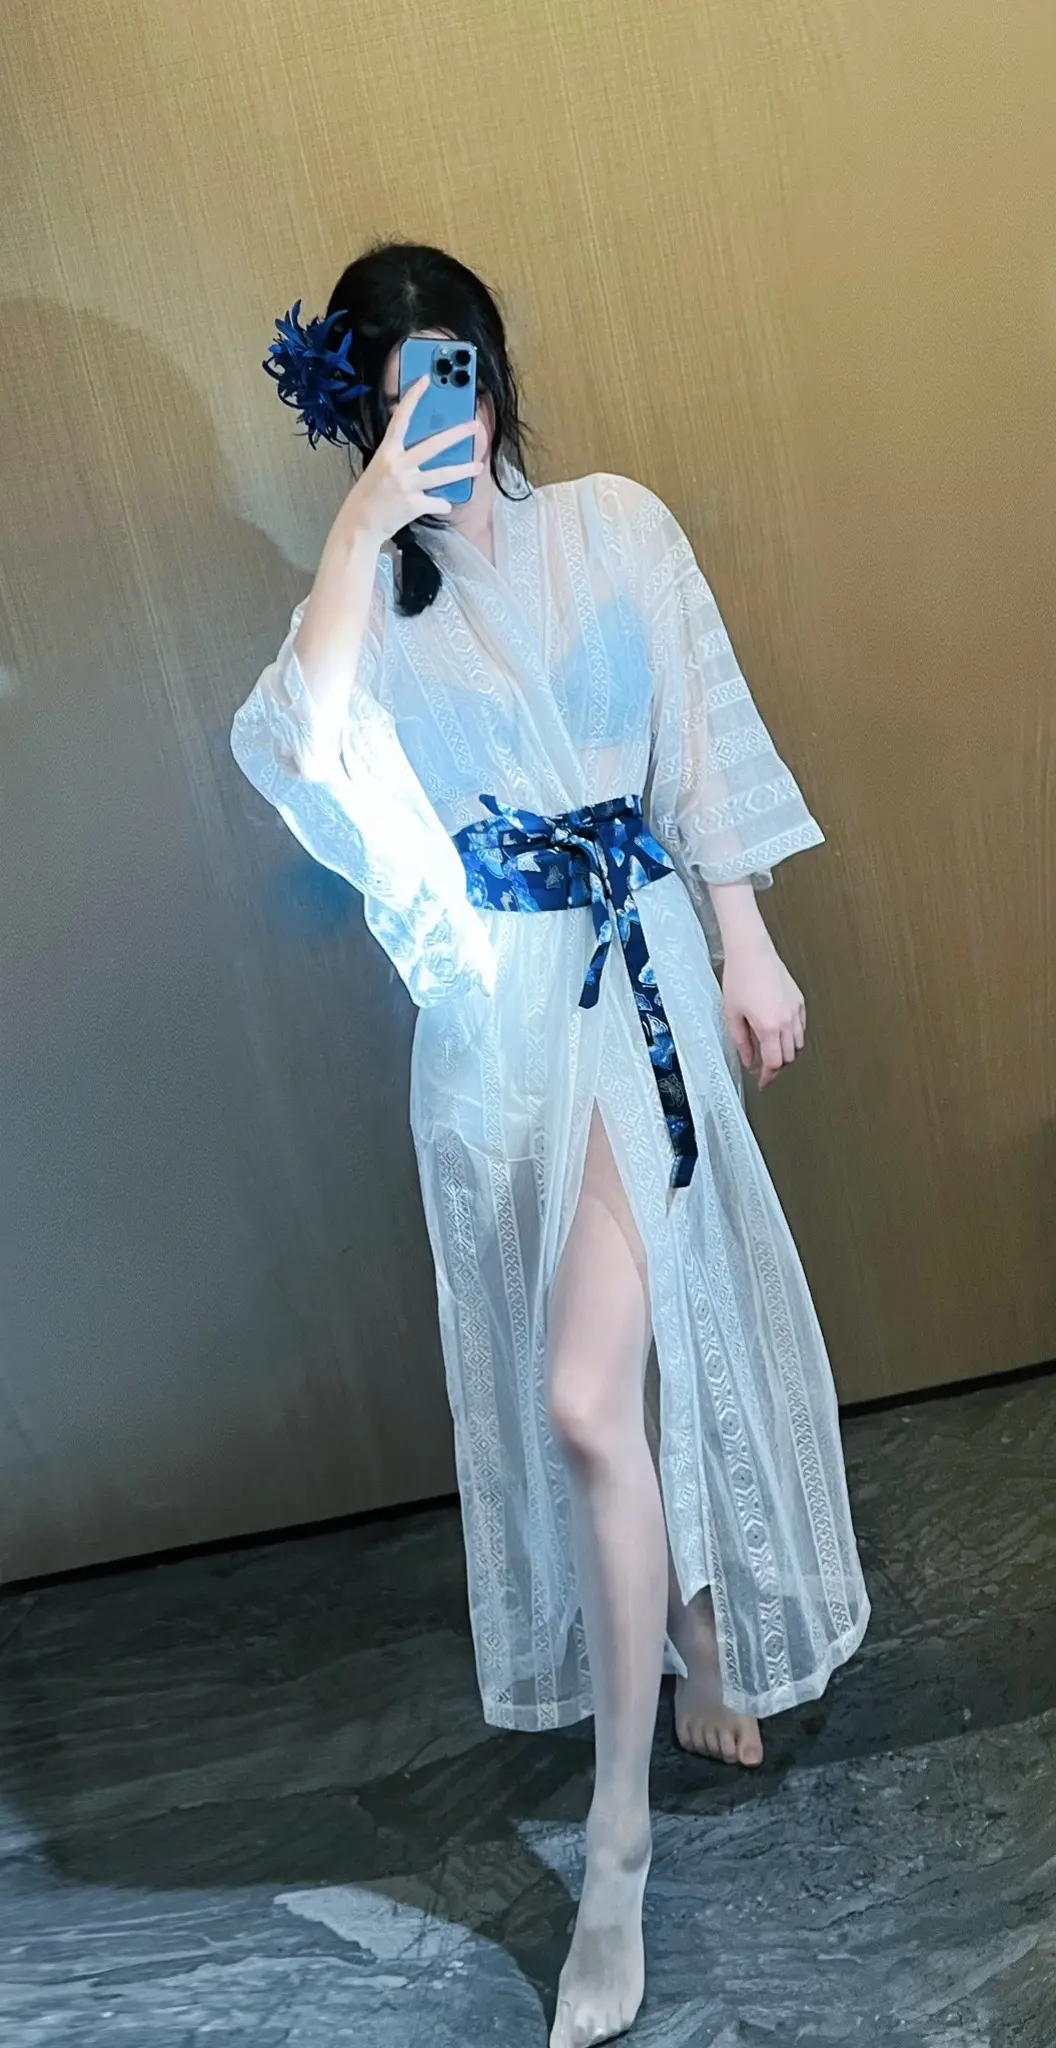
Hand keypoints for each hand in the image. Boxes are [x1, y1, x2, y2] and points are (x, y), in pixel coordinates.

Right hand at [339, 378, 482, 541]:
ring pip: (442, 475)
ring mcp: (407, 485)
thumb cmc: (369, 496)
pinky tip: (444, 505)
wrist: (360, 525)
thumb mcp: (379, 468)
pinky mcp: (414, 505)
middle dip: (456, 434)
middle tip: (474, 426)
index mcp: (386, 452)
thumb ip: (398, 456)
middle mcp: (397, 465)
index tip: (426, 380)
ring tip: (478, 466)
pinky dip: (442, 504)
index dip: (413, 397)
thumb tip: (423, 449)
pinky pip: (437, 501)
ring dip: (463, 470)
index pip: (401, 418)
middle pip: (433, 446)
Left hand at [721, 936, 805, 1089]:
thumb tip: (749, 1061)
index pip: (774, 1063)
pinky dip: (792, 1035)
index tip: (762, 1082)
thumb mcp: (732, 1014)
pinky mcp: (799, 1000)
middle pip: (788, 1057)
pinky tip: (779, 1031)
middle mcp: (787, 1021)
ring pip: (798, 1043)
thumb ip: (741, 1042)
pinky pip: (801, 1026)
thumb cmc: (739, 978)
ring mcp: (796, 1010)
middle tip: (763, 1066)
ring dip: (785, 1051)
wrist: (752, 952)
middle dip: (776, 1065)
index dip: (768, 1076)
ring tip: (770, 1048)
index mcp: (769, 1027)